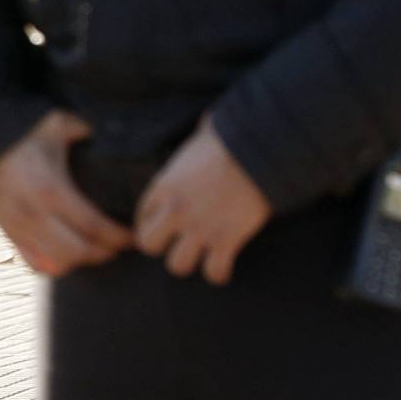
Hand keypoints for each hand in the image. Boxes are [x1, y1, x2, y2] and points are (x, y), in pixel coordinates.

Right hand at [0, 111, 133, 276]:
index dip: (117, 237)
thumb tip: (110, 135)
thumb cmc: (21, 133)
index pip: (92, 226)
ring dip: (81, 261)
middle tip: (119, 246)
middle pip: (77, 251)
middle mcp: (33, 214)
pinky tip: (69, 256)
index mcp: (50, 188)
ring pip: (56, 263)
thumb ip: (84, 129)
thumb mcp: (54, 123)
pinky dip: (54, 266)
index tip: (133, 236)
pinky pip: (34, 263)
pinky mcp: (7, 234)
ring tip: (98, 251)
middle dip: (103, 253)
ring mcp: (18, 228)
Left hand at [132, 119, 270, 283]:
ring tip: (201, 252)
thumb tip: (205, 126)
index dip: (151, 222)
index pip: (141, 217)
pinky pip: (214, 273)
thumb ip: (192, 142)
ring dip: (190, 261)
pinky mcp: (227, 241)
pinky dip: (220, 272)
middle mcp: (176, 211)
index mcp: (164, 186)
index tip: (164, 223)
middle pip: (149, 246)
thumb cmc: (229, 138)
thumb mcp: (198, 136)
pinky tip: (225, 262)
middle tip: (178, 240)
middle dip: (162, 246)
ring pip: (178, 266)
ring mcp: (200, 228)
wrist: (259, 151)